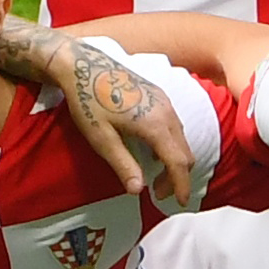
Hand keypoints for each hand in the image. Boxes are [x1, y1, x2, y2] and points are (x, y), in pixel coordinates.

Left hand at [27, 29, 200, 212]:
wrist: (83, 65)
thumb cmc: (88, 102)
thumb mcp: (102, 139)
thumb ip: (123, 165)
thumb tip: (138, 190)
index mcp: (155, 125)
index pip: (178, 162)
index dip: (181, 185)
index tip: (179, 203)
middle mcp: (166, 112)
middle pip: (185, 152)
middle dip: (176, 176)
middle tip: (158, 192)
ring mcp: (164, 101)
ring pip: (182, 139)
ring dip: (174, 160)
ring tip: (155, 175)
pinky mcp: (159, 95)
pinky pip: (175, 126)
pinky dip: (171, 144)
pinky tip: (152, 150)